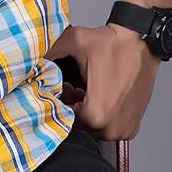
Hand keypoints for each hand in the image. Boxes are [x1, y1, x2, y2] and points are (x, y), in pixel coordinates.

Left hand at [44, 23, 161, 140]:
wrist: (141, 41)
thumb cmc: (111, 43)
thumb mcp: (73, 41)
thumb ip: (48, 51)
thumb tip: (30, 60)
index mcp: (95, 114)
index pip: (64, 117)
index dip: (60, 99)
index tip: (64, 86)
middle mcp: (112, 128)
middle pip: (78, 124)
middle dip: (72, 106)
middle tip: (74, 86)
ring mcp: (124, 130)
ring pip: (93, 127)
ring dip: (87, 111)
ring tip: (87, 88)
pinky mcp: (133, 126)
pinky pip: (108, 126)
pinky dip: (102, 113)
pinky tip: (101, 94)